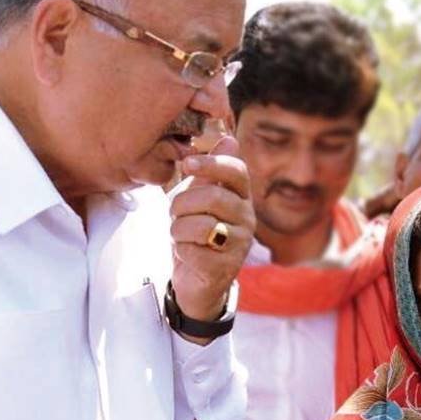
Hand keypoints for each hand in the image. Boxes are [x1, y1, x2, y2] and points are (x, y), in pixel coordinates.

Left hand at [169, 135, 254, 322]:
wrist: (197, 279)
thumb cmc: (196, 233)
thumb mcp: (200, 198)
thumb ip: (210, 172)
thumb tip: (230, 139)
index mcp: (241, 197)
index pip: (237, 171)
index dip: (210, 163)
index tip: (186, 164)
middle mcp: (247, 219)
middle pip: (213, 197)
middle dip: (182, 203)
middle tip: (174, 213)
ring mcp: (239, 245)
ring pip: (201, 225)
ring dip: (178, 229)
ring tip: (180, 236)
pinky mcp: (225, 268)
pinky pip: (193, 250)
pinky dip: (181, 250)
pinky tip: (186, 254)